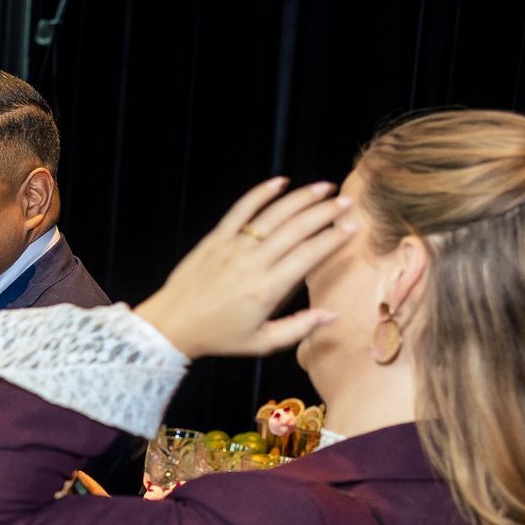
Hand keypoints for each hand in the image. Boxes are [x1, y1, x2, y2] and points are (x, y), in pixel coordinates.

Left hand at [134, 178, 351, 359]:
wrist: (172, 324)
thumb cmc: (218, 336)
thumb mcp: (262, 343)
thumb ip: (299, 328)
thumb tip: (332, 314)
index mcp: (267, 289)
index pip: (309, 254)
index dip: (333, 237)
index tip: (352, 226)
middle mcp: (252, 263)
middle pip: (296, 228)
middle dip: (325, 212)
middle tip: (346, 202)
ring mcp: (232, 247)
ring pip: (273, 215)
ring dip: (301, 198)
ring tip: (324, 187)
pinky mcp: (215, 239)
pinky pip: (240, 210)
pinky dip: (260, 193)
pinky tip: (280, 182)